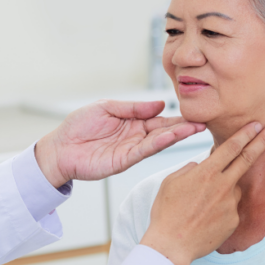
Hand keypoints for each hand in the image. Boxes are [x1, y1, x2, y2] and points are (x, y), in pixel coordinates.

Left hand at [34, 100, 205, 187]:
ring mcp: (132, 149)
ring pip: (159, 141)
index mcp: (133, 121)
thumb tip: (160, 104)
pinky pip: (145, 151)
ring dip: (177, 135)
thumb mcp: (107, 107)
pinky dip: (159, 144)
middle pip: (164, 130)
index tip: (194, 110)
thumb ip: (133, 107)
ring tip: (195, 128)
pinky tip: (171, 137)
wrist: (60, 148)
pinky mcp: (125, 161)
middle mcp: (136, 135)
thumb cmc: (79, 125)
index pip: (159, 118)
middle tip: (204, 122)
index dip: (175, 115)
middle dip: (184, 126)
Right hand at [140, 122, 264, 264]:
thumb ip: (190, 169)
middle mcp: (222, 186)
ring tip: (201, 206)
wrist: (171, 245)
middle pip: (247, 159)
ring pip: (233, 188)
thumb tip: (201, 166)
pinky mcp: (234, 220)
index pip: (231, 147)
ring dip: (224, 190)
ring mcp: (230, 204)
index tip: (257, 124)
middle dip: (262, 141)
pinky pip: (230, 208)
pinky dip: (220, 209)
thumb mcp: (171, 182)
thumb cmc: (166, 213)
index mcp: (206, 173)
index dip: (246, 133)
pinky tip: (204, 218)